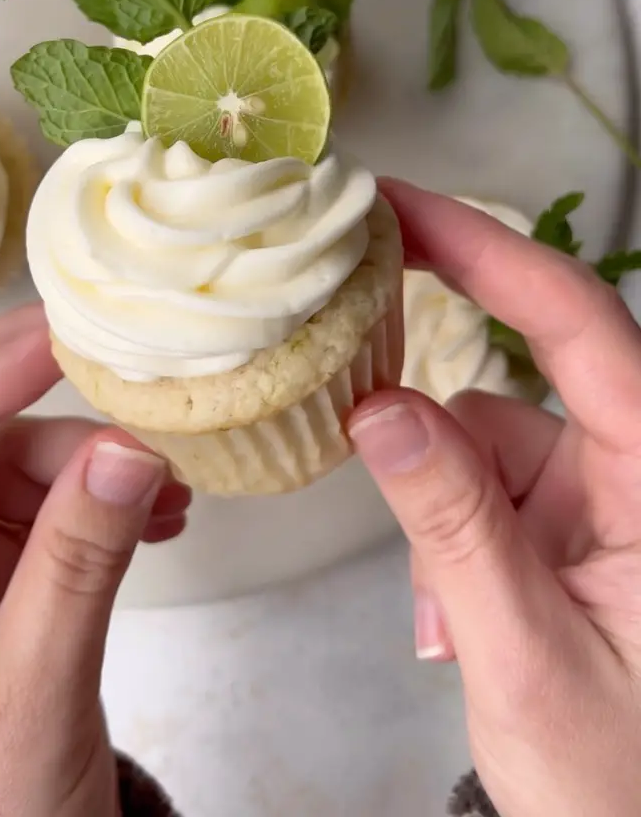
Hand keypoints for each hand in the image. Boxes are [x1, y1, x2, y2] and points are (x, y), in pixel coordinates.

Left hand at [0, 306, 190, 816]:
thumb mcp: (26, 701)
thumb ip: (75, 570)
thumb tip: (128, 448)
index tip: (49, 340)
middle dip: (30, 397)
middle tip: (107, 356)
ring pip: (10, 466)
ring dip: (89, 461)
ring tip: (164, 479)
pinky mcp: (1, 587)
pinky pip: (52, 512)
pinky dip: (106, 502)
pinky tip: (163, 514)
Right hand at [350, 181, 640, 816]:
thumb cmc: (622, 783)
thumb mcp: (528, 658)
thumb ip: (454, 529)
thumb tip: (379, 407)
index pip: (578, 323)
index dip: (489, 249)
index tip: (400, 207)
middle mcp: (637, 467)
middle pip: (519, 379)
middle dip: (439, 412)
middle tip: (353, 370)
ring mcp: (604, 499)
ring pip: (488, 445)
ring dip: (442, 512)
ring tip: (444, 620)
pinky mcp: (572, 528)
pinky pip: (488, 492)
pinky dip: (452, 540)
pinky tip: (452, 622)